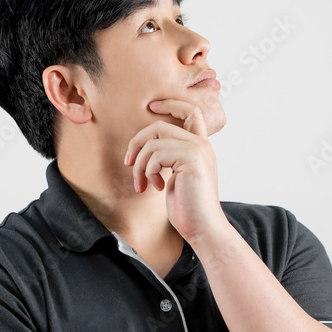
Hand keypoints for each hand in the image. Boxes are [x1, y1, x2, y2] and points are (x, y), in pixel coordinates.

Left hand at [123, 98, 228, 244]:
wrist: (203, 228)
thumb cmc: (188, 208)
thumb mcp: (176, 177)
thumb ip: (169, 159)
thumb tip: (145, 149)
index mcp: (200, 147)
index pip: (191, 112)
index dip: (171, 104)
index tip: (152, 106)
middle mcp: (201, 144)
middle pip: (159, 126)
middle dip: (137, 143)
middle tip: (129, 163)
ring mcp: (197, 150)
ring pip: (153, 141)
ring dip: (140, 165)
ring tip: (143, 184)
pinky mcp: (191, 159)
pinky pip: (155, 155)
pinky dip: (147, 171)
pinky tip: (155, 187)